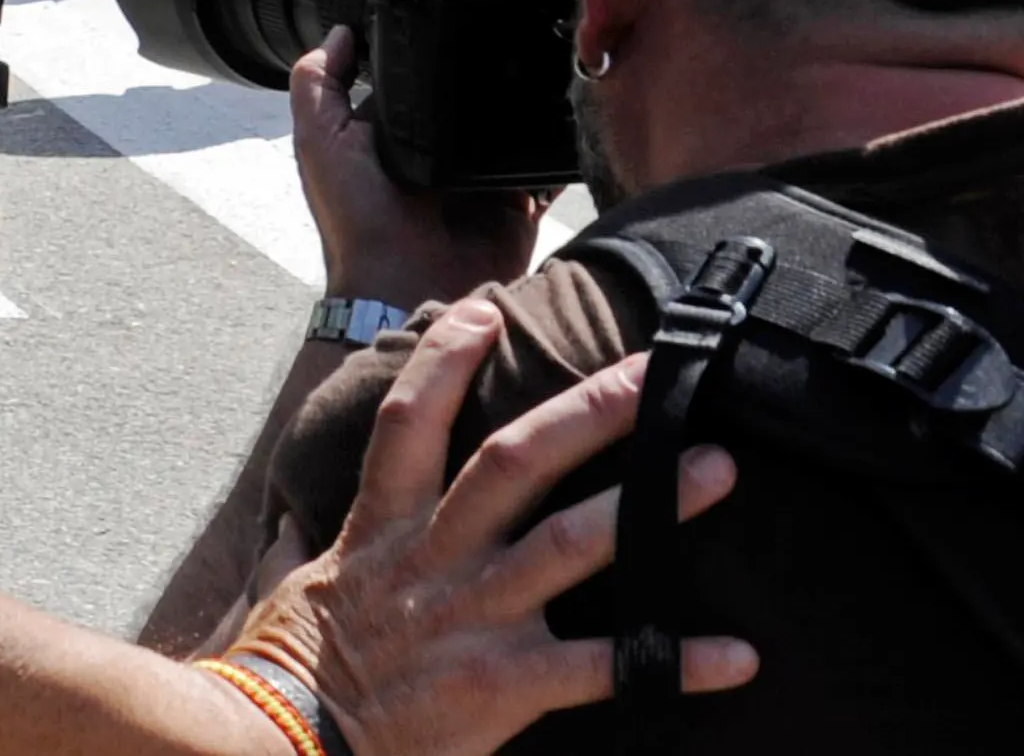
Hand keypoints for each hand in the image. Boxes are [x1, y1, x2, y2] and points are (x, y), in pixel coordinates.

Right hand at [234, 302, 751, 750]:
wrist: (289, 744)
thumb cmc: (288, 668)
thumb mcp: (287, 591)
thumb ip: (302, 550)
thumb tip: (294, 526)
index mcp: (381, 530)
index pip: (409, 422)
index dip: (444, 360)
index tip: (487, 310)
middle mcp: (434, 558)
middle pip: (518, 460)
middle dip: (592, 411)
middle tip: (658, 372)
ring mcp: (474, 616)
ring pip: (573, 541)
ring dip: (650, 502)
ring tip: (716, 468)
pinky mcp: (503, 683)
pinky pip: (604, 668)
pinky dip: (673, 662)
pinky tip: (736, 656)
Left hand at [292, 31, 539, 304]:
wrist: (407, 287)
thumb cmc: (356, 218)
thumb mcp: (320, 142)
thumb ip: (319, 86)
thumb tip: (340, 33)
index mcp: (393, 136)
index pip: (416, 82)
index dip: (428, 56)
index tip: (452, 14)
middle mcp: (438, 155)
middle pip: (470, 102)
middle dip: (488, 77)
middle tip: (512, 39)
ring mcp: (481, 180)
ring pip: (511, 131)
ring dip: (526, 110)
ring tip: (545, 74)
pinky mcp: (518, 205)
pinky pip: (544, 172)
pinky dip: (552, 155)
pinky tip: (563, 124)